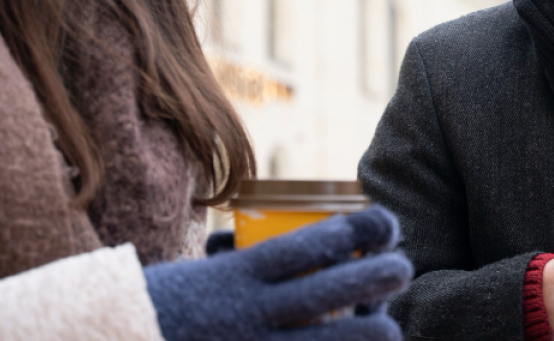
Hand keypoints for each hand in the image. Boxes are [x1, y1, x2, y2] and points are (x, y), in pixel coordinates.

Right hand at [145, 206, 412, 340]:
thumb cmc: (150, 313)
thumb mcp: (188, 278)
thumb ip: (228, 261)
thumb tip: (250, 235)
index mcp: (231, 278)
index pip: (302, 246)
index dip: (351, 233)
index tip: (383, 223)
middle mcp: (243, 314)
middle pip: (324, 292)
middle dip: (371, 279)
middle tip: (403, 269)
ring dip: (363, 334)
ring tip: (391, 328)